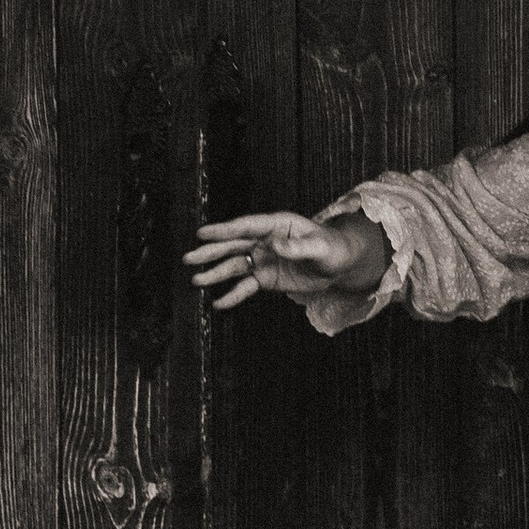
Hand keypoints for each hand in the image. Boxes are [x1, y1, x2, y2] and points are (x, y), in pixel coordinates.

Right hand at [184, 210, 384, 312]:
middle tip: (189, 258)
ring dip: (215, 274)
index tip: (202, 233)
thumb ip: (299, 247)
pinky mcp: (266, 278)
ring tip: (196, 281)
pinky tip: (218, 303)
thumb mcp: (320, 247)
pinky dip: (233, 295)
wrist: (339, 265)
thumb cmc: (332, 248)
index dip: (224, 230)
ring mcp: (263, 260)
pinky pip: (245, 287)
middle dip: (211, 252)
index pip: (246, 226)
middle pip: (233, 245)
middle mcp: (264, 241)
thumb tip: (276, 246)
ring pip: (234, 266)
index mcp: (276, 225)